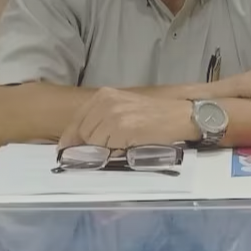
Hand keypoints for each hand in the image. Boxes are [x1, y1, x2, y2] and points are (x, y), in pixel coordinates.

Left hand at [59, 87, 194, 149]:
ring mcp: (113, 115)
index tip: (68, 151)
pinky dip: (114, 154)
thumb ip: (102, 119)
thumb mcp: (125, 108)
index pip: (76, 121)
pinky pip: (107, 149)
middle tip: (101, 153)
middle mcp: (106, 103)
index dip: (70, 139)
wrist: (181, 115)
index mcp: (104, 96)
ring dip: (102, 151)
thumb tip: (83, 142)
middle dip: (88, 148)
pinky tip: (127, 148)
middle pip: (81, 134)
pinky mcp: (122, 128)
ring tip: (121, 147)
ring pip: (93, 144)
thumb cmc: (156, 115)